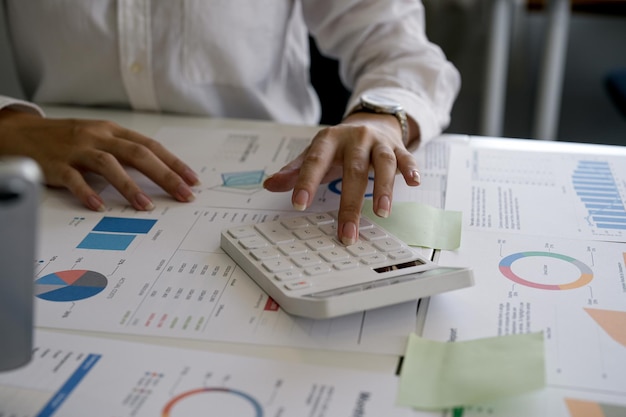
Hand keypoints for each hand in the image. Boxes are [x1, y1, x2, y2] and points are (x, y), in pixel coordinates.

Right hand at [0, 109, 198, 210]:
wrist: (21, 132)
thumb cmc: (67, 139)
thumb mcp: (99, 138)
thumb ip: (125, 153)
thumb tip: (160, 173)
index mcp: (113, 131)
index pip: (151, 146)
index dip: (174, 163)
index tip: (193, 180)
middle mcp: (98, 137)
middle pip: (138, 154)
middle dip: (165, 175)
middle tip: (184, 194)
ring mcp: (77, 149)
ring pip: (109, 164)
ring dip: (130, 186)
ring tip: (147, 206)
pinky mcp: (56, 164)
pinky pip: (73, 179)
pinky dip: (87, 192)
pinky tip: (99, 206)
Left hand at [263, 112, 420, 244]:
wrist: (371, 121)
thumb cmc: (340, 146)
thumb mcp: (316, 153)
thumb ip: (295, 170)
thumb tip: (269, 184)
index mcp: (330, 140)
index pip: (315, 161)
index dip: (306, 182)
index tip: (299, 205)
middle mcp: (355, 139)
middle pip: (353, 170)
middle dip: (350, 204)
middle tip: (347, 233)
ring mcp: (378, 142)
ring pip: (383, 164)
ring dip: (384, 188)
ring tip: (382, 213)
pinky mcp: (398, 147)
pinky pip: (407, 158)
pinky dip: (411, 170)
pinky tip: (414, 183)